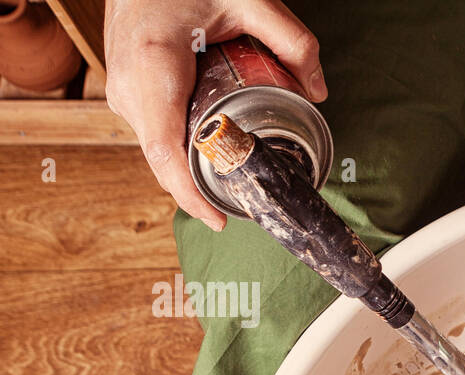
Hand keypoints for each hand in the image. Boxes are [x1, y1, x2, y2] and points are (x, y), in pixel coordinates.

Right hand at [104, 0, 326, 229]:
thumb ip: (291, 40)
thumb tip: (319, 89)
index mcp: (154, 66)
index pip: (166, 151)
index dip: (190, 195)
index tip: (218, 220)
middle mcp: (130, 86)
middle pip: (165, 158)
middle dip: (202, 187)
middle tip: (245, 203)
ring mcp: (122, 92)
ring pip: (161, 148)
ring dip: (197, 165)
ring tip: (235, 175)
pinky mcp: (127, 93)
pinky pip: (156, 134)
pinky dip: (185, 147)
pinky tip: (215, 150)